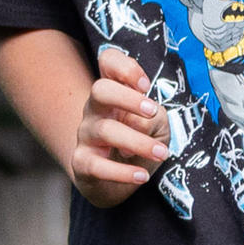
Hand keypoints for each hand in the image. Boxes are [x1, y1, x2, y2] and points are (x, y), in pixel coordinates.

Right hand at [61, 47, 168, 206]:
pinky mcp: (82, 163)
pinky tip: (141, 175)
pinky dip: (122, 172)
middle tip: (152, 111)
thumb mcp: (157, 124)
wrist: (117, 183)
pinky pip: (97, 166)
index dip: (125, 68)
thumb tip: (139, 123)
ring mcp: (86, 135)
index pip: (108, 62)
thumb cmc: (140, 143)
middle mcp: (96, 109)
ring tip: (161, 153)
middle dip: (128, 98)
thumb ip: (152, 117)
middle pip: (100, 90)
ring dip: (138, 142)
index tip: (146, 85)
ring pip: (105, 130)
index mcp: (115, 92)